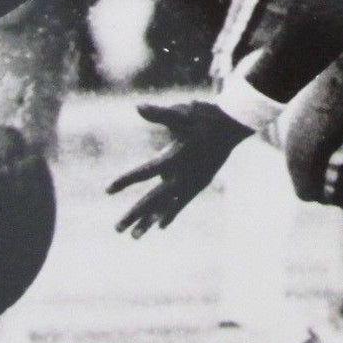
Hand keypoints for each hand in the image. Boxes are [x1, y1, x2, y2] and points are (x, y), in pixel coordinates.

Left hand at [106, 101, 252, 236]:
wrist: (234, 126)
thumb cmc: (205, 116)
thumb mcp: (181, 113)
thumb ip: (158, 114)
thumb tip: (137, 106)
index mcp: (175, 157)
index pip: (145, 172)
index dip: (126, 180)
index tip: (107, 190)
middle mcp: (183, 175)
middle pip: (154, 199)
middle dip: (135, 214)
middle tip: (117, 229)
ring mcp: (192, 182)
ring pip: (166, 206)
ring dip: (149, 221)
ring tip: (133, 237)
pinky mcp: (199, 184)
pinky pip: (181, 204)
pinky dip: (170, 214)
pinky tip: (161, 226)